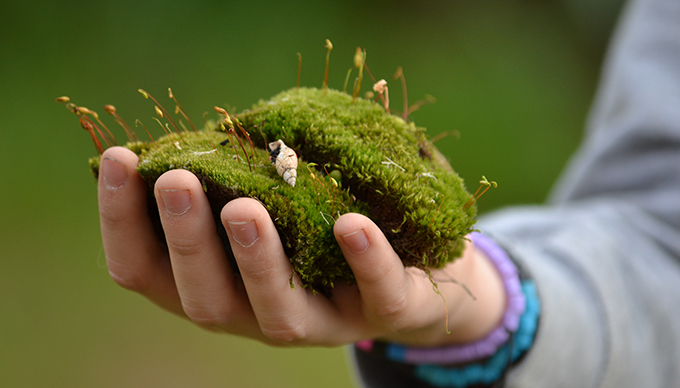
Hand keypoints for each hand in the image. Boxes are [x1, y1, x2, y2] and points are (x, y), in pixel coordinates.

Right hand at [98, 146, 505, 346]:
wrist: (409, 268)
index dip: (122, 221)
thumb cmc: (314, 228)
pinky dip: (363, 261)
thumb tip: (182, 141)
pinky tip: (350, 224)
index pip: (146, 271)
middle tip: (176, 181)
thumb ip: (229, 184)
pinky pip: (375, 293)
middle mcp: (255, 315)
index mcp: (216, 286)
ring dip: (255, 260)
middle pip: (204, 298)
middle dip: (187, 240)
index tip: (118, 158)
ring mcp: (321, 322)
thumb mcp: (266, 207)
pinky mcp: (384, 312)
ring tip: (244, 207)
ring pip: (276, 310)